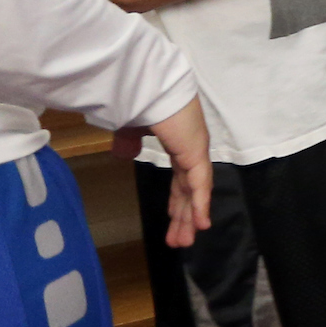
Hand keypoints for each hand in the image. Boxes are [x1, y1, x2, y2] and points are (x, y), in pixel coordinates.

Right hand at [129, 97, 214, 249]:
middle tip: (180, 240)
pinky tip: (202, 225)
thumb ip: (129, 140)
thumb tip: (123, 154)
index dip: (178, 200)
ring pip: (195, 192)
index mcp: (179, 142)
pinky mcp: (196, 152)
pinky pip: (199, 184)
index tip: (174, 220)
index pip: (181, 178)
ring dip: (191, 217)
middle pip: (189, 190)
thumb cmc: (139, 100)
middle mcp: (192, 148)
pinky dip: (201, 205)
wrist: (148, 86)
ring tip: (186, 241)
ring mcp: (196, 150)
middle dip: (184, 216)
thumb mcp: (129, 126)